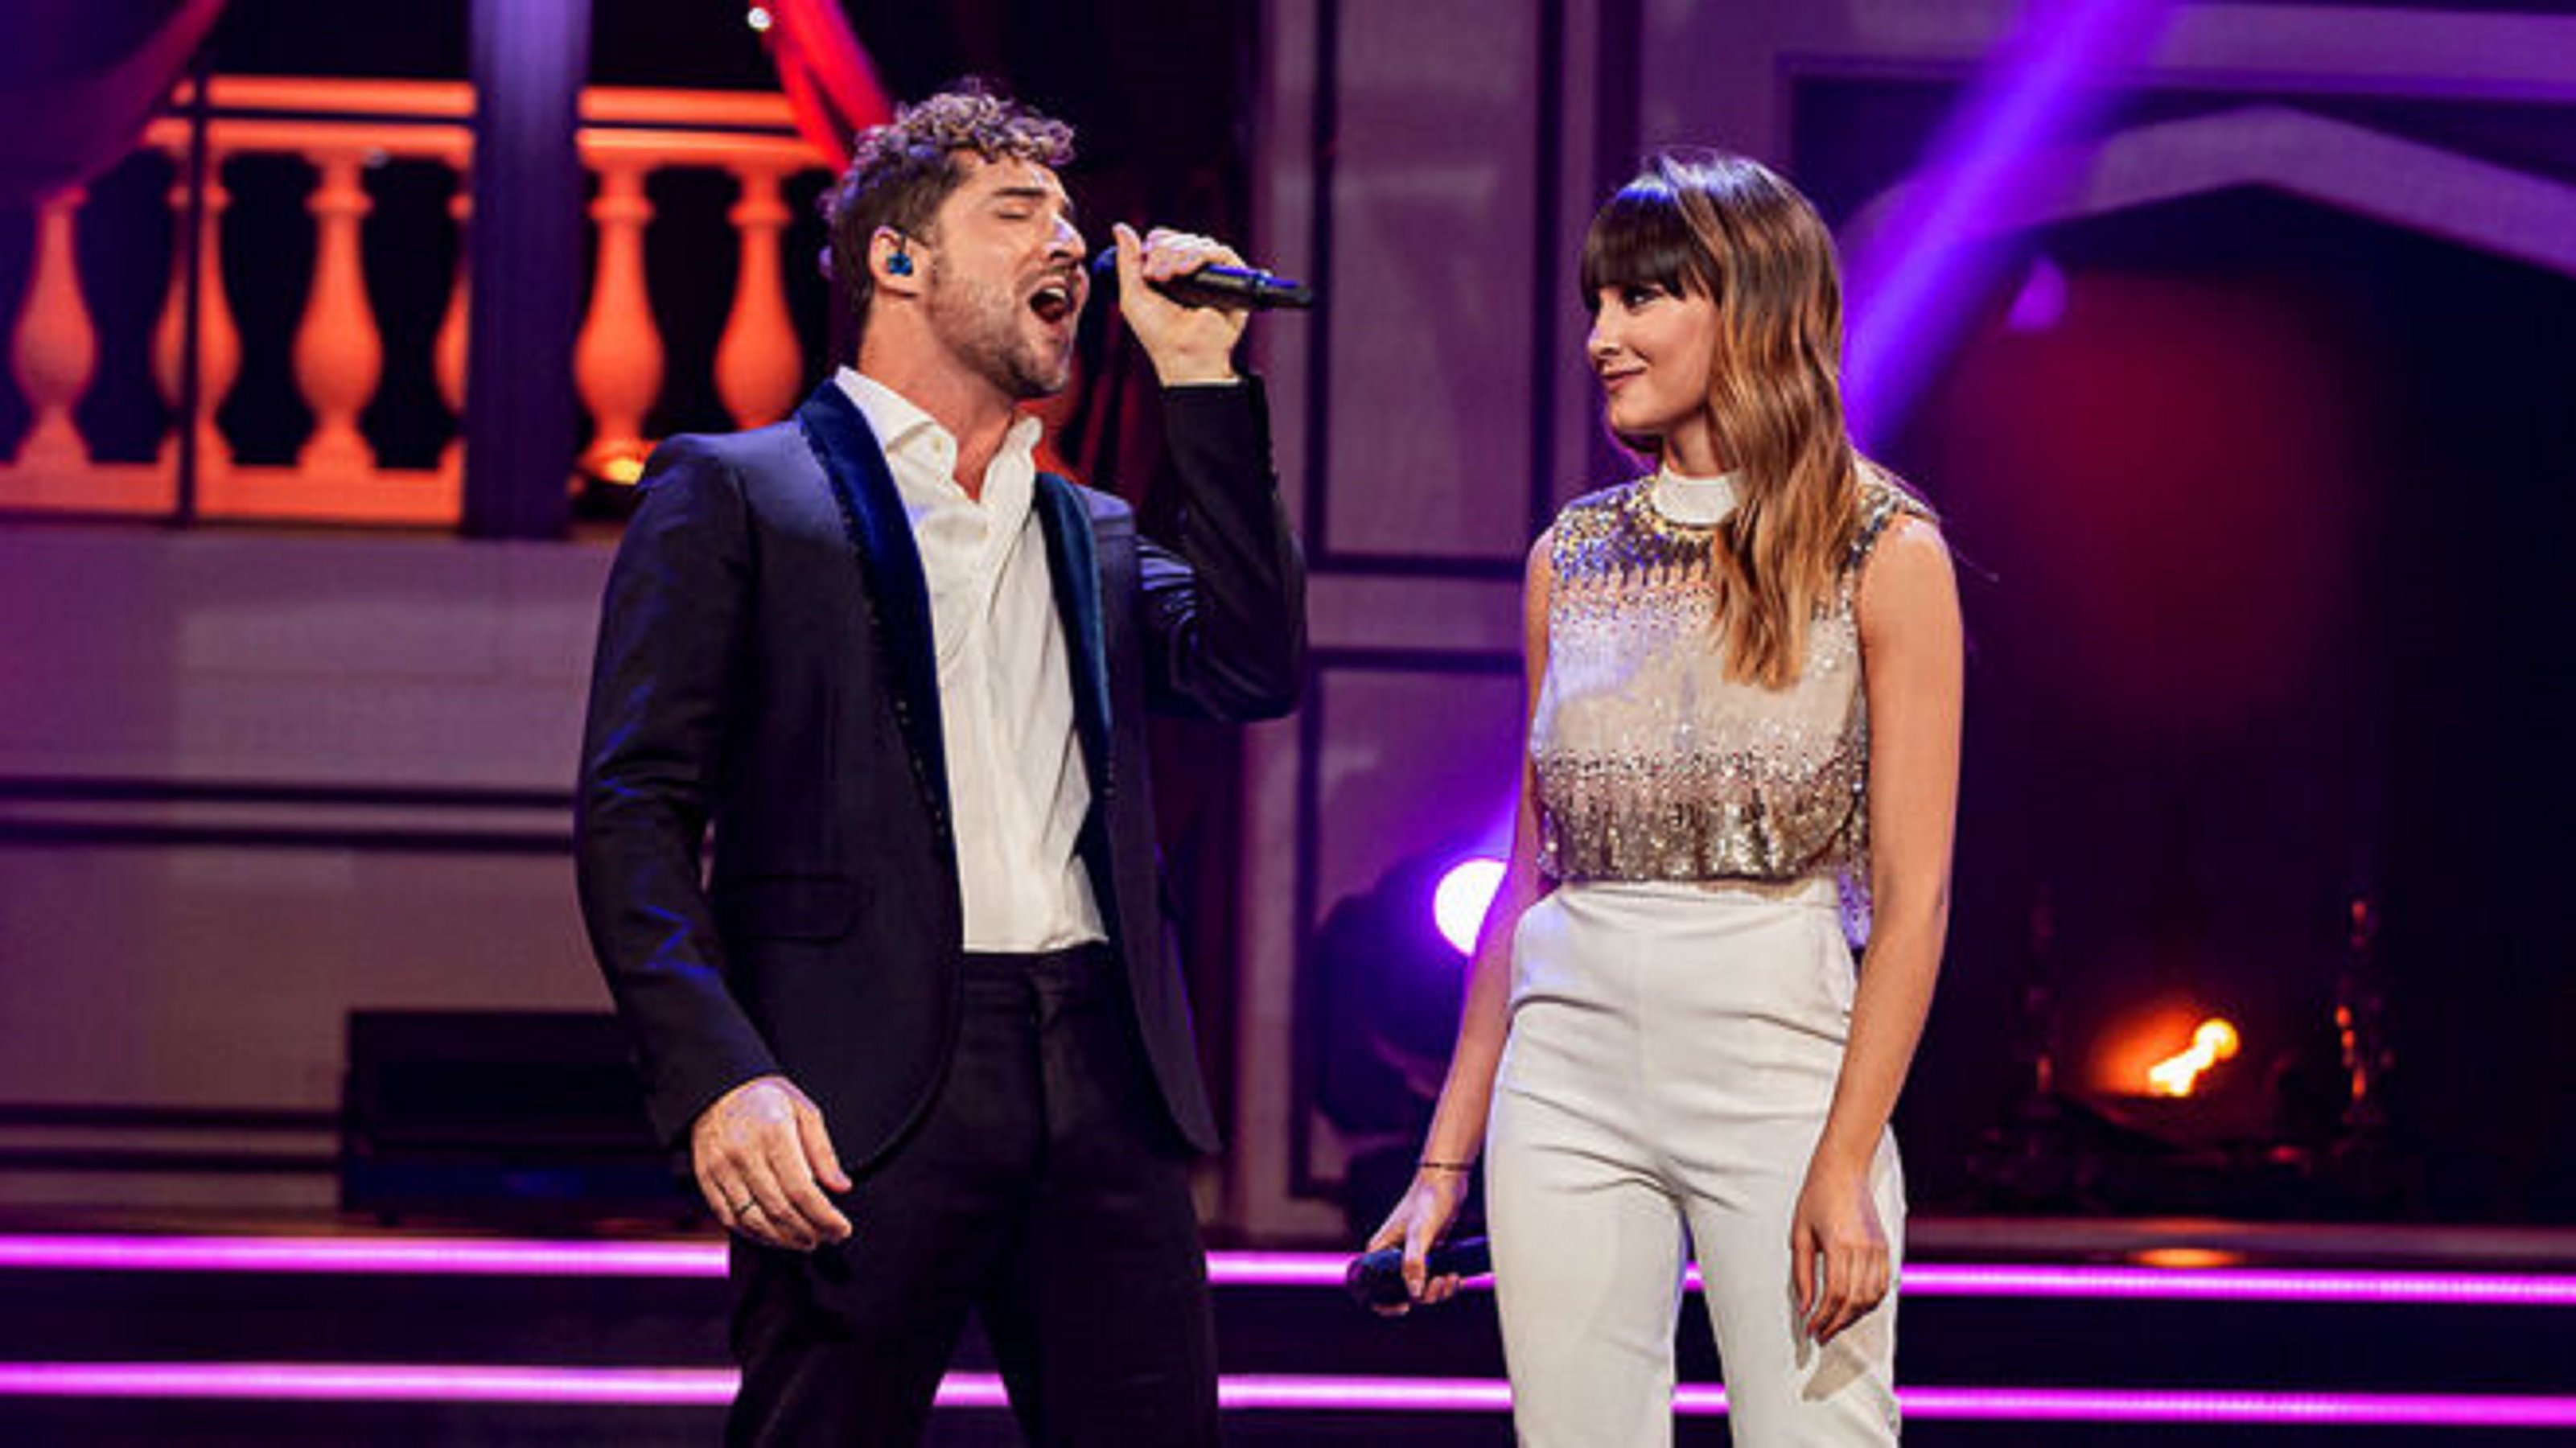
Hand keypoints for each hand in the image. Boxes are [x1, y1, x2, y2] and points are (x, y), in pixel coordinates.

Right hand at [690, 1074, 852, 1249]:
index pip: (802, 1190)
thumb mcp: (804, 1111)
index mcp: (773, 1133)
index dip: (824, 1217)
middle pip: (780, 1210)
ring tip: (806, 1241)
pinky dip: (755, 1234)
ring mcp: (721, 1169)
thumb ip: (823, 1152)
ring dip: (784, 1239)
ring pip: (754, 1220)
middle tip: (827, 1238)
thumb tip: (841, 1187)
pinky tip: (775, 1236)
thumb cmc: (765, 1098)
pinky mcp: (706, 1180)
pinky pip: (730, 1219)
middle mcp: (744, 1154)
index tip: (842, 1229)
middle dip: (809, 1232)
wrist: (718, 1088)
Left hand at [1112, 222, 1246, 385]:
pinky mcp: (1234, 279)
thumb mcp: (1133, 294)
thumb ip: (1127, 261)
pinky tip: (1184, 271)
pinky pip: (1221, 252)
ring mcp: (1214, 274)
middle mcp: (1194, 271)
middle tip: (1155, 274)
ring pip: (1199, 242)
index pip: (1166, 240)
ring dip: (1179, 253)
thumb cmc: (1158, 333)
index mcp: (1172, 272)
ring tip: (1168, 275)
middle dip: (1165, 250)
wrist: (1183, 355)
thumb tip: (1120, 226)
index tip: (1146, 264)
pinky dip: (1200, 255)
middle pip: (1181, 239)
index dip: (1156, 242)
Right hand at [1363, 1166, 1472, 1316]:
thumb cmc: (1427, 1199)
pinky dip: (1446, 1283)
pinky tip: (1457, 1277)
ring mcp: (1413, 1256)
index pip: (1373, 1289)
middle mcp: (1393, 1257)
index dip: (1386, 1305)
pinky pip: (1435, 1278)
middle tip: (1441, 1282)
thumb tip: (1414, 1294)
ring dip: (1439, 1290)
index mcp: (1380, 1252)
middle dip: (1425, 1295)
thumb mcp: (1420, 1232)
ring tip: (1453, 1278)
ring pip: (1423, 1288)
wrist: (1446, 1180)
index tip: (1405, 1307)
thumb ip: (1414, 1262)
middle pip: (1404, 1292)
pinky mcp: (1430, 1254)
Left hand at [1790, 1157, 1892, 1344]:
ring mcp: (1878, 1248)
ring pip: (1872, 1297)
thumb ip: (1802, 1273)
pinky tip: (1853, 1308)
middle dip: (1836, 1324)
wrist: (1844, 1170)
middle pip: (1854, 1301)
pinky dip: (1869, 1302)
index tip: (1810, 1329)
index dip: (1823, 1318)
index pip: (1835, 1295)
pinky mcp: (1885, 1247)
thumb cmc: (1816, 1198)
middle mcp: (1863, 1248)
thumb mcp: (1799, 1234)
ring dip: (1853, 1317)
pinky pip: (1882, 1285)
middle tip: (1820, 1335)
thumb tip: (1804, 1307)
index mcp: (1839, 1244)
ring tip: (1834, 1324)